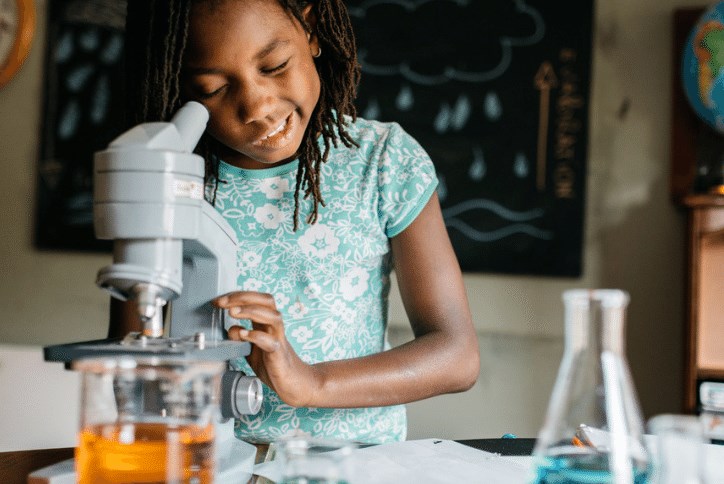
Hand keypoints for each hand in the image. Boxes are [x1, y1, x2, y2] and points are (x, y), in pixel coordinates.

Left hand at [214, 291, 317, 406]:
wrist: (293, 383)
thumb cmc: (272, 363)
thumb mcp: (251, 347)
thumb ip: (240, 338)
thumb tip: (230, 329)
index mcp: (267, 322)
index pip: (255, 299)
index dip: (237, 296)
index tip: (218, 301)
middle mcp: (275, 327)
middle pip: (266, 301)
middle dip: (243, 297)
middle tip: (223, 302)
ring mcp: (279, 338)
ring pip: (272, 316)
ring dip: (251, 311)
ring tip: (232, 312)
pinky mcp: (279, 354)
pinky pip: (271, 341)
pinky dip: (256, 336)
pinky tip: (243, 335)